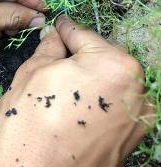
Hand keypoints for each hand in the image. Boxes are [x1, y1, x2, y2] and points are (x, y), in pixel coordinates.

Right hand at [0, 16, 154, 166]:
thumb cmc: (27, 127)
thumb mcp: (32, 73)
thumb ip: (50, 48)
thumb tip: (56, 37)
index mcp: (113, 65)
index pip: (84, 34)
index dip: (64, 30)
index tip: (57, 28)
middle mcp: (137, 90)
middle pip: (102, 56)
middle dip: (79, 55)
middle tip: (55, 61)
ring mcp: (138, 117)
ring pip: (109, 80)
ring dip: (89, 77)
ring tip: (62, 86)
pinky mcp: (133, 138)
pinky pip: (115, 104)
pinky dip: (97, 98)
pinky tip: (74, 106)